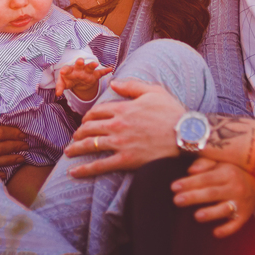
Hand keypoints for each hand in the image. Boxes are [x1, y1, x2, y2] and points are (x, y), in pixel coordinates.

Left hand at [55, 58, 114, 100]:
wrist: (79, 81)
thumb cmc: (70, 80)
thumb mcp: (64, 83)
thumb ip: (60, 87)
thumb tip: (57, 93)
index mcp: (70, 70)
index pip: (67, 69)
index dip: (65, 70)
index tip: (62, 72)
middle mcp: (79, 69)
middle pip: (79, 65)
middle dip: (80, 63)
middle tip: (80, 61)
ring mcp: (87, 72)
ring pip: (90, 67)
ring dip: (92, 65)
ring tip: (95, 64)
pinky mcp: (95, 75)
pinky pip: (100, 72)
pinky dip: (105, 71)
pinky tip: (110, 69)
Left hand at [63, 79, 184, 177]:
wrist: (185, 135)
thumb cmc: (172, 112)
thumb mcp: (154, 91)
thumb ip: (131, 86)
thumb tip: (113, 83)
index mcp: (123, 108)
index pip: (97, 111)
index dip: (88, 116)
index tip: (86, 121)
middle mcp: (117, 125)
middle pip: (90, 128)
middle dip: (79, 132)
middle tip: (75, 137)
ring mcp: (120, 143)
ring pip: (90, 145)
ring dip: (76, 148)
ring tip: (69, 152)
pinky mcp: (125, 160)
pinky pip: (100, 166)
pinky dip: (84, 169)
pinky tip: (74, 172)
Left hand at [172, 158, 254, 237]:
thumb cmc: (232, 171)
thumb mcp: (221, 163)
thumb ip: (204, 163)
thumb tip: (190, 170)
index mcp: (227, 172)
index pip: (206, 178)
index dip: (190, 182)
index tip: (173, 187)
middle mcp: (235, 187)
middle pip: (212, 193)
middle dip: (194, 197)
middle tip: (176, 201)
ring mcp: (241, 203)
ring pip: (225, 209)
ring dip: (211, 213)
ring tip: (197, 216)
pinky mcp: (245, 216)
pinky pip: (236, 225)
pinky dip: (227, 230)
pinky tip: (215, 233)